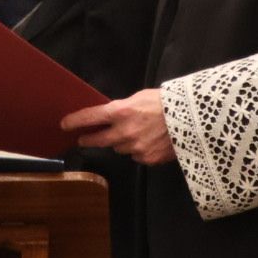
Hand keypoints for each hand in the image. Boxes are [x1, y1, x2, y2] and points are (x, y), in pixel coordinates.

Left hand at [61, 89, 176, 165]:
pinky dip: (138, 150)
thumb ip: (122, 108)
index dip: (75, 121)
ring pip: (119, 148)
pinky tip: (149, 141)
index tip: (64, 125)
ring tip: (135, 132)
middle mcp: (124, 132)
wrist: (193, 120)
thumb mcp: (140, 98)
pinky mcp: (147, 159)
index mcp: (121, 112)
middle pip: (98, 140)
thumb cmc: (167, 102)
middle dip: (88, 139)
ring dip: (121, 142)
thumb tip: (110, 116)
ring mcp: (135, 148)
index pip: (90, 117)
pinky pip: (136, 156)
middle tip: (82, 139)